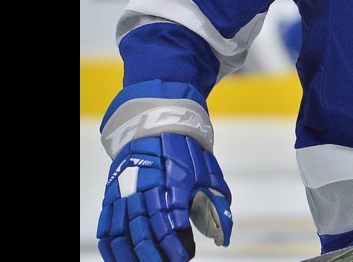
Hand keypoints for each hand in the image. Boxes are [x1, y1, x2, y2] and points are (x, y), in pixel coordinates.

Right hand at [97, 134, 232, 261]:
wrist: (155, 126)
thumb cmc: (184, 152)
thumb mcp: (206, 174)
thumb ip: (215, 204)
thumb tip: (223, 236)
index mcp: (170, 182)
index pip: (168, 222)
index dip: (173, 245)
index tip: (183, 258)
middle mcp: (144, 188)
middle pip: (144, 231)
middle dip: (154, 255)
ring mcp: (124, 192)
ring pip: (122, 232)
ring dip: (133, 255)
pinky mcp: (111, 195)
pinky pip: (107, 226)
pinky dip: (113, 247)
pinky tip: (122, 259)